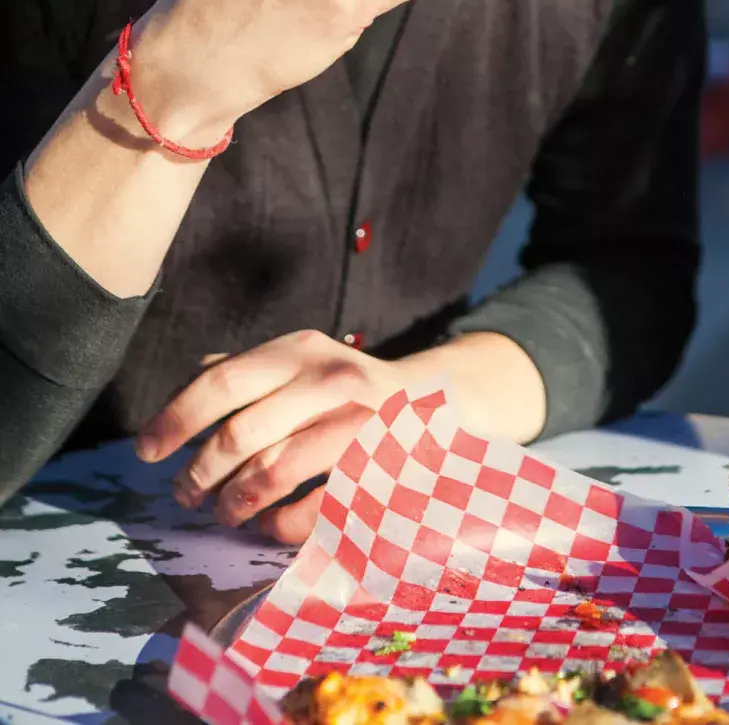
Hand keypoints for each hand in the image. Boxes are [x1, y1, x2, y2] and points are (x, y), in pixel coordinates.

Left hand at [136, 330, 401, 543]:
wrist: (433, 405)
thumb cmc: (345, 388)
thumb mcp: (300, 361)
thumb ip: (246, 370)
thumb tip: (181, 390)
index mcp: (299, 351)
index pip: (221, 382)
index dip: (175, 418)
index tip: (145, 450)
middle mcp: (328, 380)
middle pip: (240, 433)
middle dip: (200, 473)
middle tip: (183, 495)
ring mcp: (356, 425)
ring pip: (272, 471)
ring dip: (234, 502)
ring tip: (223, 513)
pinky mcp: (377, 470)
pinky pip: (312, 508)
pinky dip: (278, 525)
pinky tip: (267, 526)